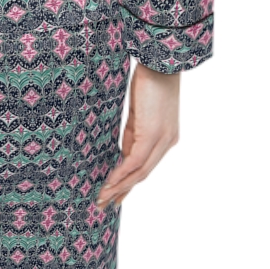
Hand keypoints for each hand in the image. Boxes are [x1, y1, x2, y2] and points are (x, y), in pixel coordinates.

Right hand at [95, 63, 181, 207]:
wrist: (160, 63)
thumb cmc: (150, 81)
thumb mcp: (139, 114)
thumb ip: (133, 135)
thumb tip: (123, 155)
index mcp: (166, 138)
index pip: (146, 167)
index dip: (130, 183)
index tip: (116, 197)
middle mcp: (167, 143)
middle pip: (143, 175)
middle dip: (123, 191)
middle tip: (105, 205)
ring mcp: (162, 140)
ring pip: (139, 173)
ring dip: (119, 188)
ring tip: (102, 199)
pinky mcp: (152, 135)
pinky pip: (134, 162)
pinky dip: (120, 175)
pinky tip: (108, 184)